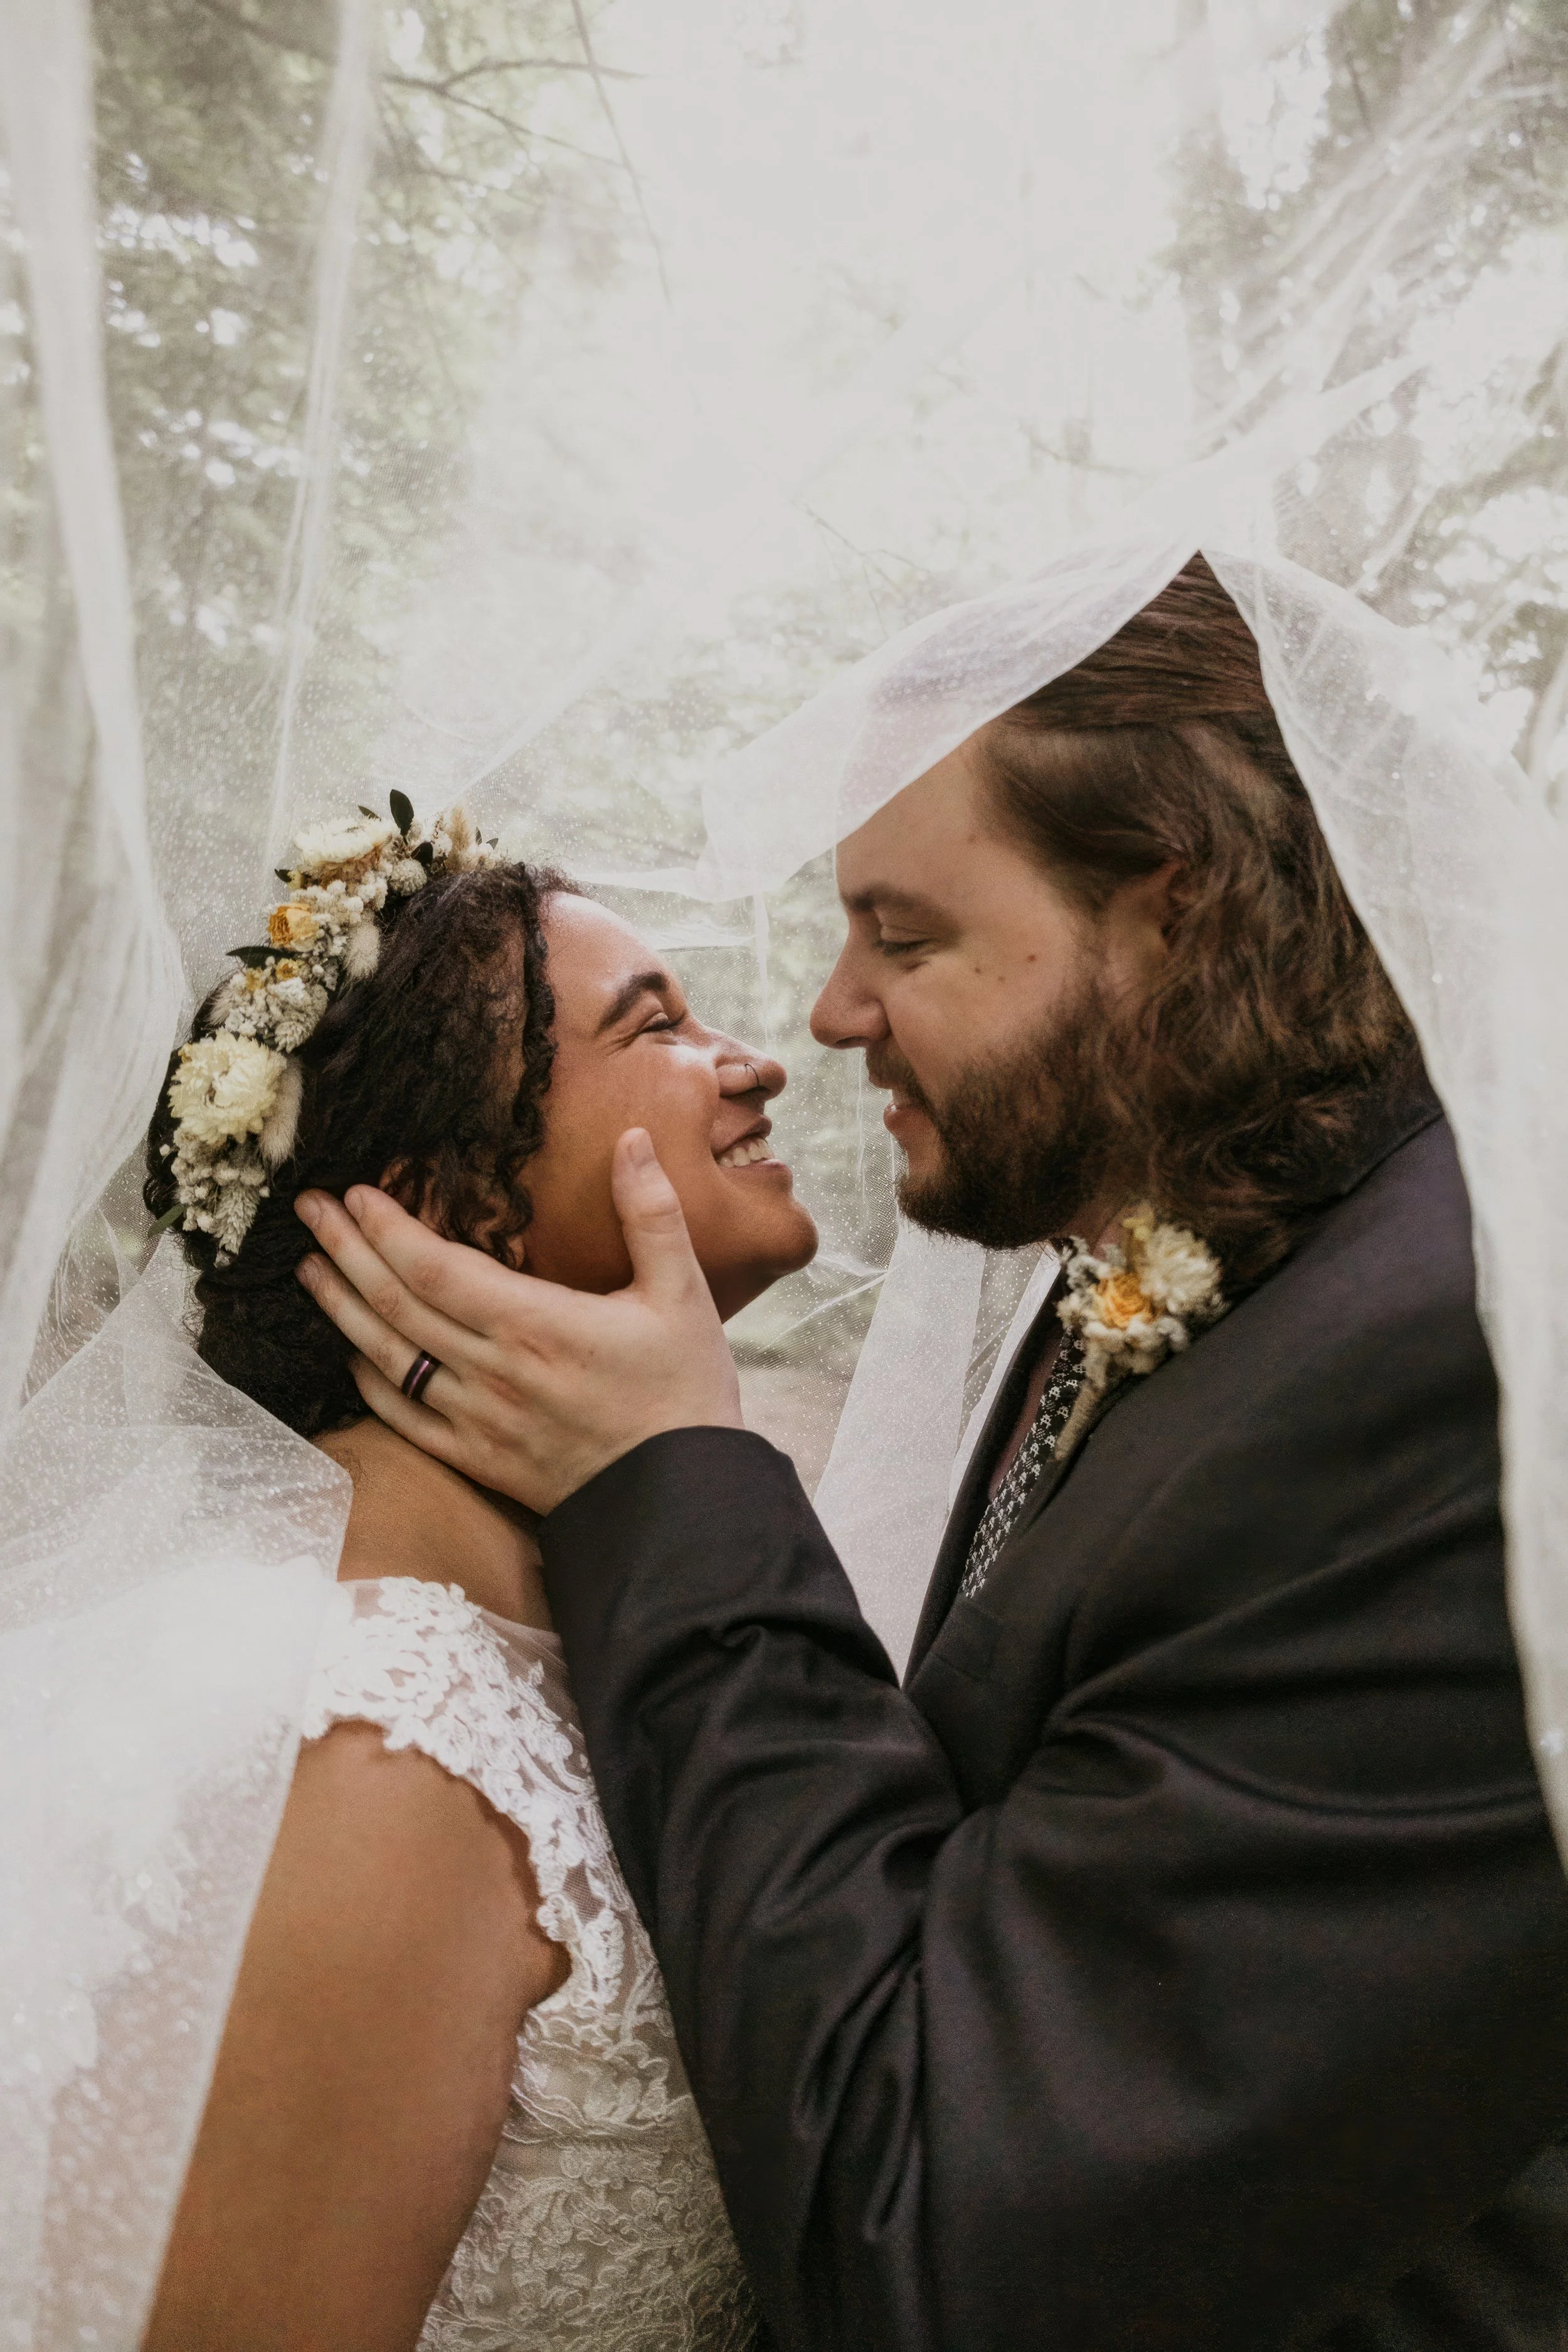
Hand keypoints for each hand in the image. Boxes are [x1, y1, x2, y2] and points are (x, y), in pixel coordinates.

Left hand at [294, 1128, 743, 1513]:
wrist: (683, 1502)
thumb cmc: (685, 1394)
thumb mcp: (682, 1294)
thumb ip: (651, 1212)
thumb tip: (632, 1139)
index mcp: (536, 1325)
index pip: (435, 1269)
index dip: (387, 1230)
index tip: (356, 1194)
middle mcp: (493, 1372)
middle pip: (396, 1305)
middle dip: (346, 1251)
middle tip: (309, 1210)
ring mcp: (478, 1421)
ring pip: (388, 1359)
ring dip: (342, 1309)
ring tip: (310, 1268)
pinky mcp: (477, 1460)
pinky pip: (403, 1418)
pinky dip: (368, 1381)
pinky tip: (349, 1352)